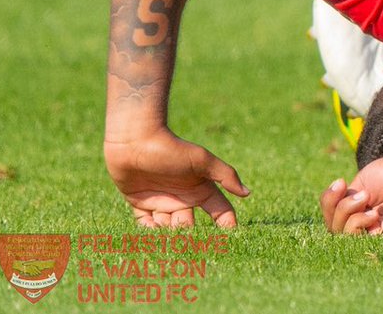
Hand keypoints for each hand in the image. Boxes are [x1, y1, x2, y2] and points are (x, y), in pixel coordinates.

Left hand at [103, 129, 249, 227]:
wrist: (135, 141)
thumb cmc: (171, 148)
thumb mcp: (202, 161)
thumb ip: (225, 175)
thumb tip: (247, 193)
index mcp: (200, 188)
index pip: (219, 210)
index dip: (226, 224)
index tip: (229, 239)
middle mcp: (183, 197)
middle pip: (191, 225)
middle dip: (190, 235)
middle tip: (187, 242)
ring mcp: (162, 201)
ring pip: (168, 227)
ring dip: (168, 235)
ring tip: (167, 239)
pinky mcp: (141, 203)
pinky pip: (146, 224)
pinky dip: (149, 231)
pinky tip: (152, 233)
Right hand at [319, 156, 382, 233]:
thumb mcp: (363, 181)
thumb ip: (344, 197)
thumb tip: (335, 208)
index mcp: (357, 206)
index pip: (330, 212)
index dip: (328, 198)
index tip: (340, 181)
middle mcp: (361, 221)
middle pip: (330, 224)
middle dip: (332, 204)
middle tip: (351, 189)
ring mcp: (369, 231)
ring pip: (337, 231)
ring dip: (346, 210)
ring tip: (366, 198)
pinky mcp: (378, 240)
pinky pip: (352, 238)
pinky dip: (357, 223)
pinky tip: (373, 213)